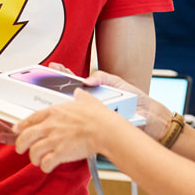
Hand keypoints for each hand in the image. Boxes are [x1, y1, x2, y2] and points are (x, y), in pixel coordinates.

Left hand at [13, 89, 122, 172]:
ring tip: (37, 160)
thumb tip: (79, 92)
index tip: (16, 129)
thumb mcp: (87, 100)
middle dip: (20, 144)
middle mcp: (50, 126)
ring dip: (33, 158)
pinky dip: (45, 166)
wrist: (106, 130)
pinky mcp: (61, 153)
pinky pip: (45, 163)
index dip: (21, 125)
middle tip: (20, 148)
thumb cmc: (99, 116)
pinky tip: (47, 167)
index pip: (31, 119)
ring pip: (33, 152)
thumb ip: (80, 96)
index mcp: (54, 112)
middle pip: (25, 136)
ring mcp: (54, 140)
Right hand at [54, 64, 169, 140]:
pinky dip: (76, 123)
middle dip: (55, 89)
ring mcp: (93, 115)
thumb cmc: (137, 100)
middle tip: (44, 82)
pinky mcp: (98, 127)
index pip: (75, 80)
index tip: (53, 66)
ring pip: (73, 112)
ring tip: (51, 98)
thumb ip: (103, 78)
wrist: (150, 118)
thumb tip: (87, 80)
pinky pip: (84, 125)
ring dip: (62, 107)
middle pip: (69, 96)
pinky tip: (69, 118)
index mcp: (95, 90)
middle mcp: (91, 103)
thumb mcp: (119, 83)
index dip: (63, 74)